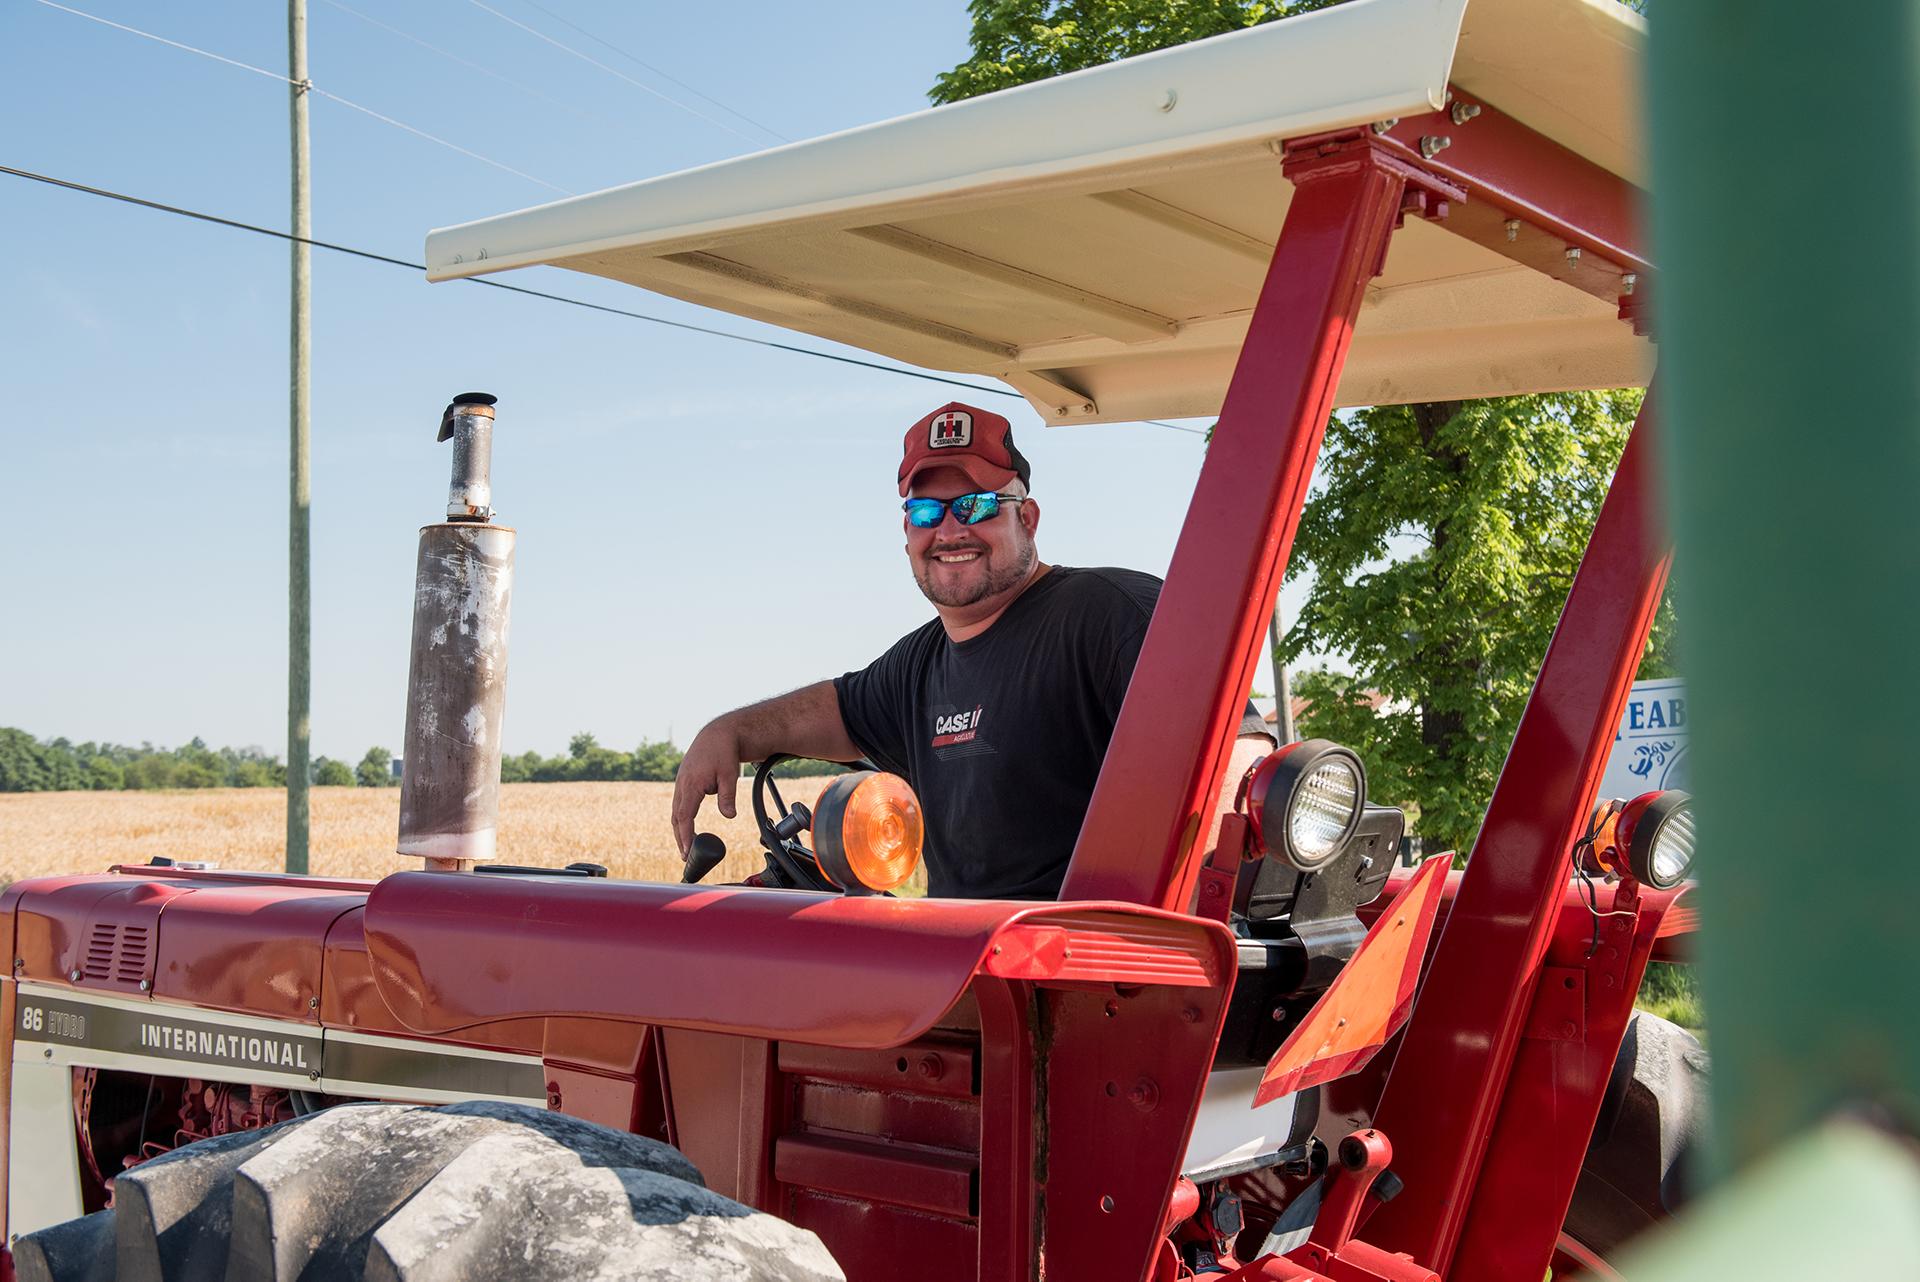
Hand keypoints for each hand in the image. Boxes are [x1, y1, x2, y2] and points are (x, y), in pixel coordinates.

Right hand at [671, 717, 742, 853]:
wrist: (719, 733)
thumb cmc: (724, 752)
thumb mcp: (730, 775)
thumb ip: (727, 796)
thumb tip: (729, 815)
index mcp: (691, 784)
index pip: (685, 816)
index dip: (685, 835)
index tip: (687, 850)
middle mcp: (682, 784)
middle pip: (677, 817)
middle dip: (680, 837)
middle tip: (685, 855)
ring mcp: (681, 782)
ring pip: (677, 811)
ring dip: (680, 829)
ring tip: (686, 846)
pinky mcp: (685, 781)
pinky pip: (681, 803)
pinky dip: (682, 817)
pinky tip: (688, 826)